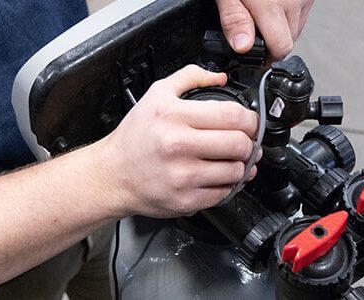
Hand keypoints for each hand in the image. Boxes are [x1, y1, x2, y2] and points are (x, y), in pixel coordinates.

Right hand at [97, 65, 259, 217]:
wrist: (113, 175)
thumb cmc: (135, 137)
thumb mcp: (156, 94)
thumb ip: (190, 77)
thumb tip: (221, 78)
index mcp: (174, 116)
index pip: (232, 116)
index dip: (251, 119)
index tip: (251, 123)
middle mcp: (178, 145)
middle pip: (239, 144)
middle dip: (249, 143)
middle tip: (244, 142)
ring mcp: (182, 176)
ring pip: (236, 171)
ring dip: (240, 165)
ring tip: (230, 160)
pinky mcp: (185, 200)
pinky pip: (224, 193)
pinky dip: (227, 185)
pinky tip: (217, 176)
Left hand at [216, 0, 314, 59]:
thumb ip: (234, 19)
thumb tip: (243, 47)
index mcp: (271, 5)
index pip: (280, 50)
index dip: (266, 60)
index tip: (255, 61)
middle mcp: (293, 1)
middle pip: (289, 41)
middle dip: (271, 44)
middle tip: (253, 35)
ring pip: (297, 27)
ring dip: (282, 29)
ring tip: (262, 15)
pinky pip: (302, 12)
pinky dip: (289, 14)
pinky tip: (274, 5)